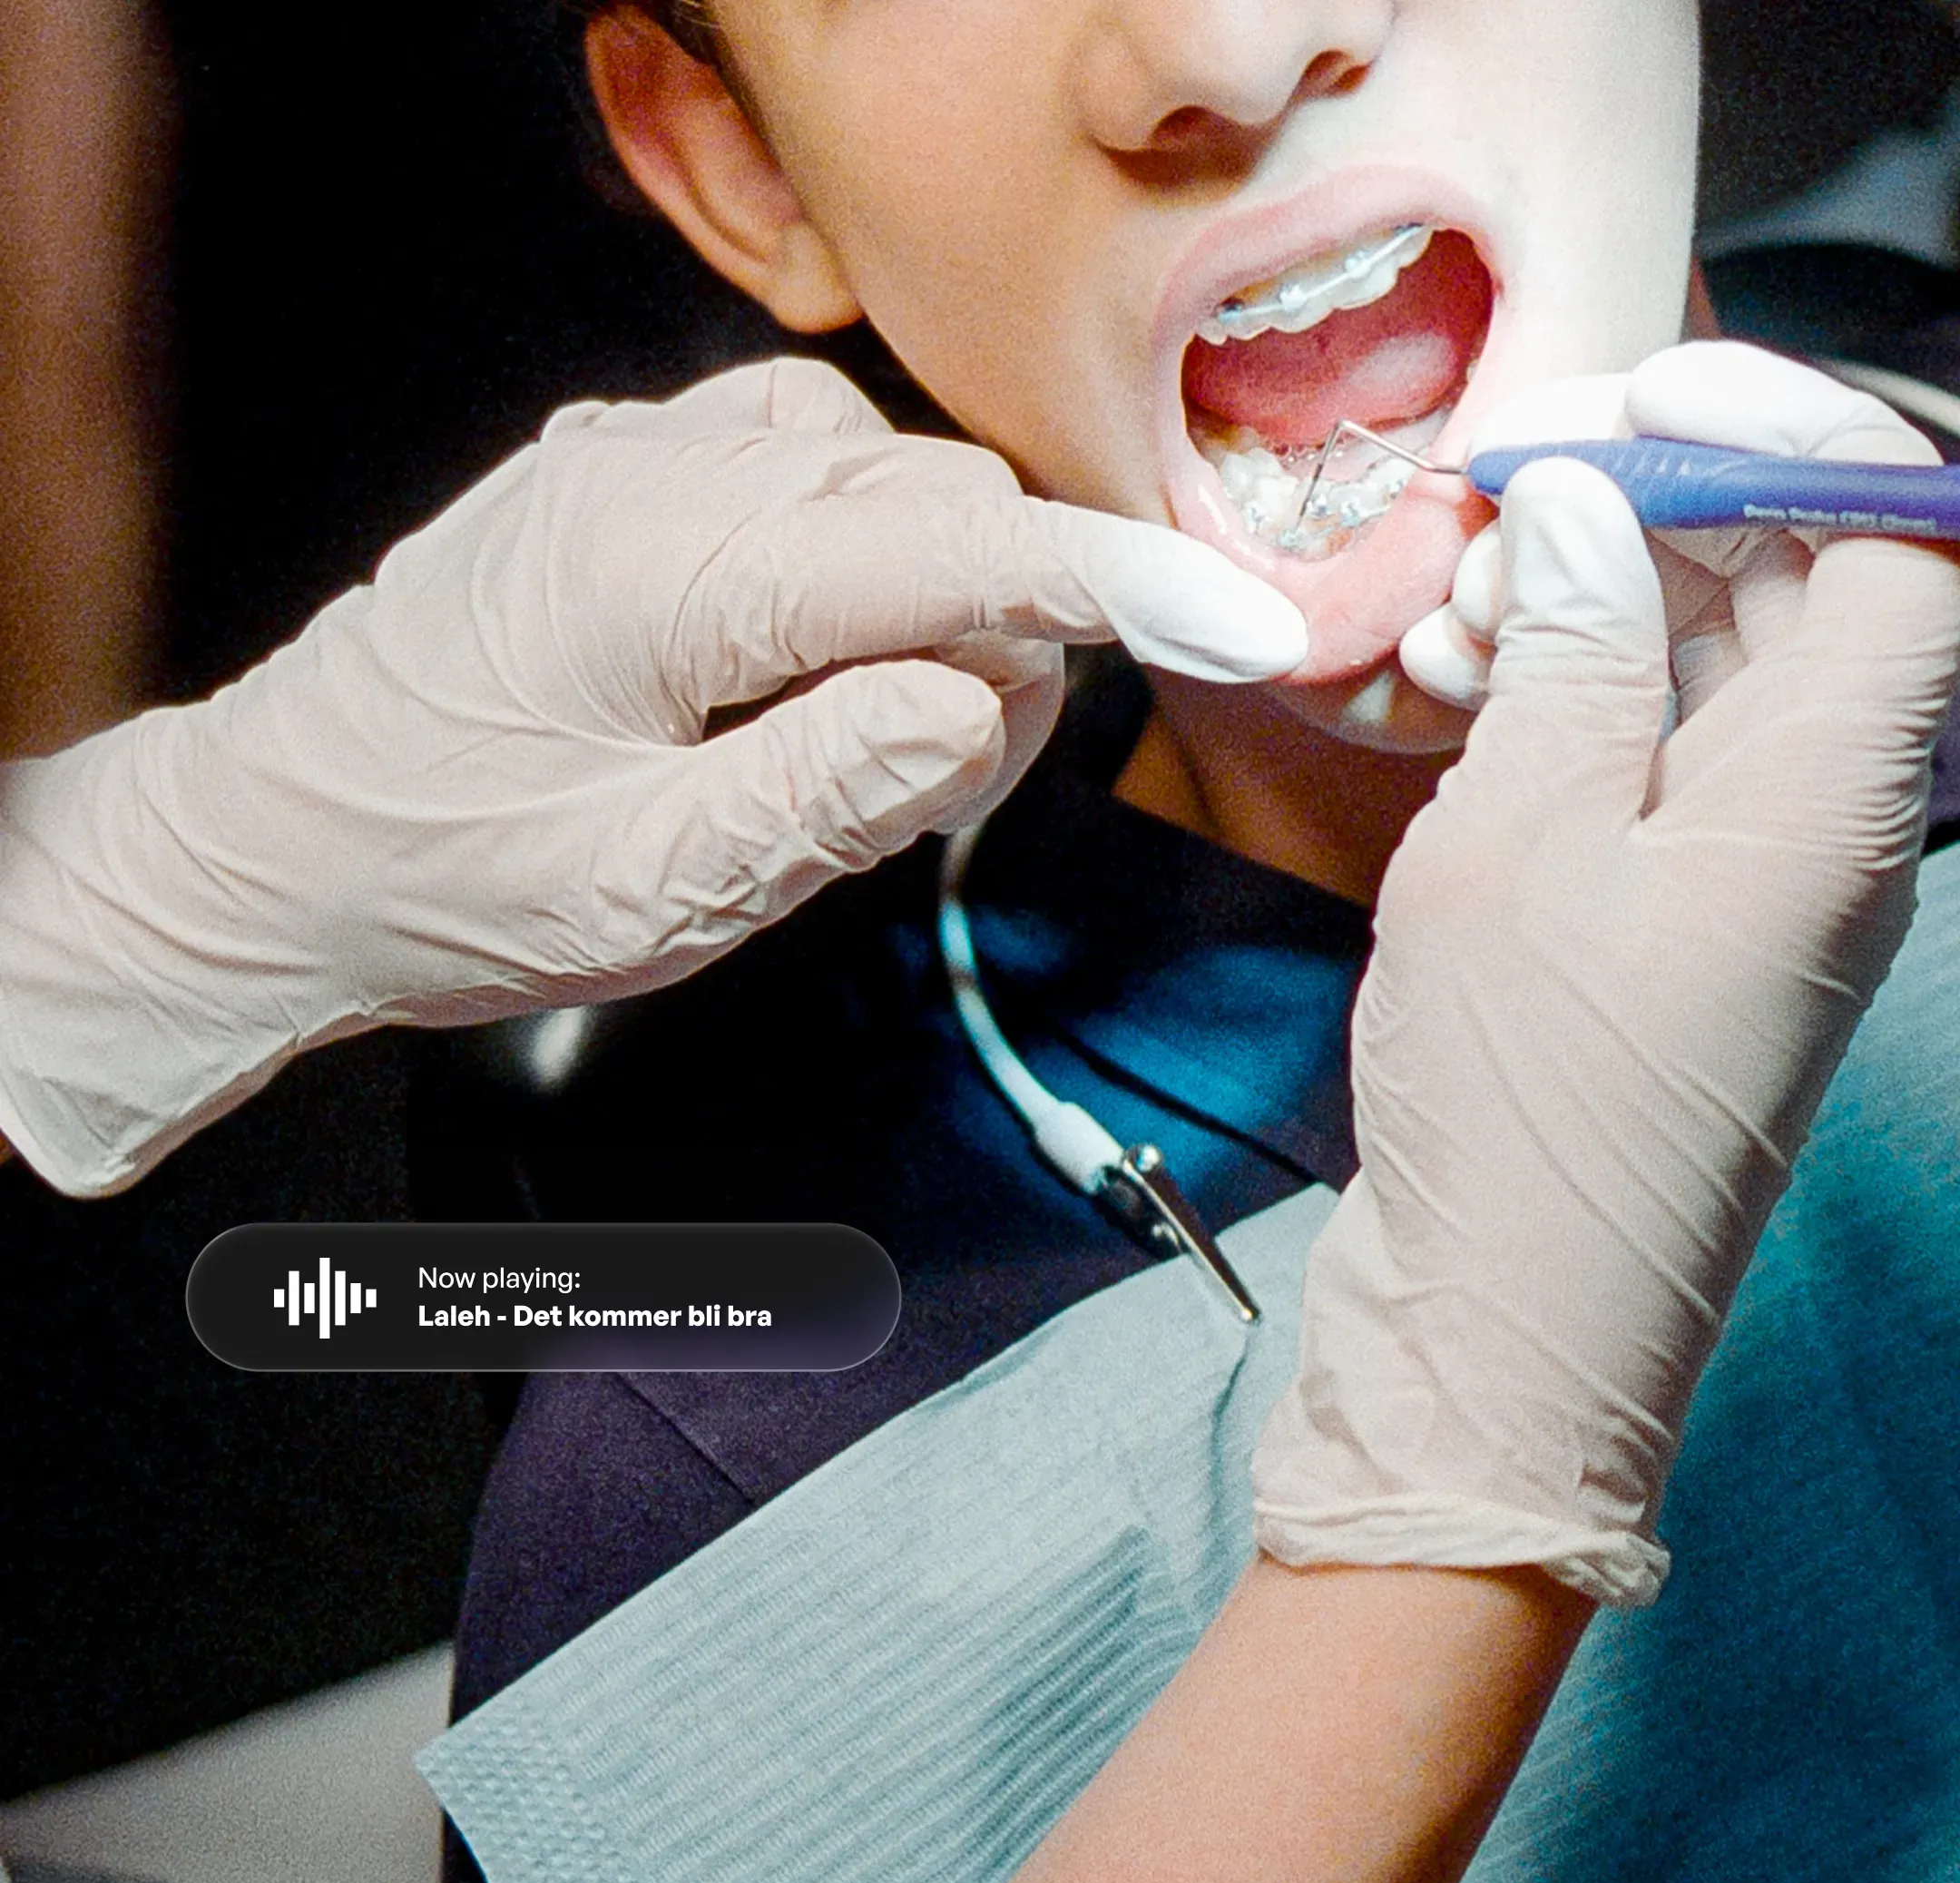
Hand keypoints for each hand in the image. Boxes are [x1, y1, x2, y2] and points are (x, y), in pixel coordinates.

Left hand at [0, 357, 1303, 1193]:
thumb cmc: (442, 886)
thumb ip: (827, 794)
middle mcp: (648, 472)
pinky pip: (807, 472)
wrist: (272, 848)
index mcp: (658, 574)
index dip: (1111, 588)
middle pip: (935, 498)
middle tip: (936, 792)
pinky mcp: (623, 472)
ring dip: (930, 598)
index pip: (945, 550)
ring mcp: (629, 455)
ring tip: (849, 745)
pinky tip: (807, 668)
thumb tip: (983, 704)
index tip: (1245, 624)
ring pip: (886, 474)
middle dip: (997, 635)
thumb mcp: (646, 894)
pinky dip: (861, 565)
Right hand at [1256, 353, 1959, 1603]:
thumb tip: (1598, 519)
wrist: (1500, 1345)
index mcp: (1839, 793)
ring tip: (1450, 612)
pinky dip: (1565, 716)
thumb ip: (1578, 656)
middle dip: (1655, 515)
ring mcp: (1754, 892)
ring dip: (1590, 615)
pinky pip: (1651, 777)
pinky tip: (1453, 701)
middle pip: (1802, 593)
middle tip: (1502, 495)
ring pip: (1709, 681)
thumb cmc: (1522, 1118)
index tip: (1637, 397)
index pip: (1900, 534)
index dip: (1785, 434)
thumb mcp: (1523, 848)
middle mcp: (1828, 832)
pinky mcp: (1677, 944)